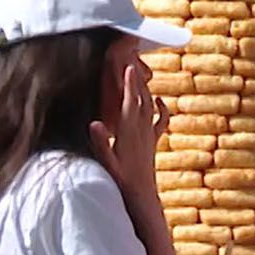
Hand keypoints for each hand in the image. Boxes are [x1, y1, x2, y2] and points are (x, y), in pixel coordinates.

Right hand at [89, 64, 166, 200]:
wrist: (141, 196)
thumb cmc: (121, 180)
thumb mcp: (106, 162)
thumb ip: (100, 143)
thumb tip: (93, 122)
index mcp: (129, 132)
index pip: (129, 102)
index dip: (129, 83)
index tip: (128, 66)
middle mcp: (142, 130)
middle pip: (141, 99)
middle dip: (137, 80)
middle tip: (134, 59)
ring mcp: (149, 135)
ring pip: (150, 107)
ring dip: (146, 90)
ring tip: (142, 73)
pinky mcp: (153, 142)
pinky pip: (160, 122)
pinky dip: (161, 109)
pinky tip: (160, 100)